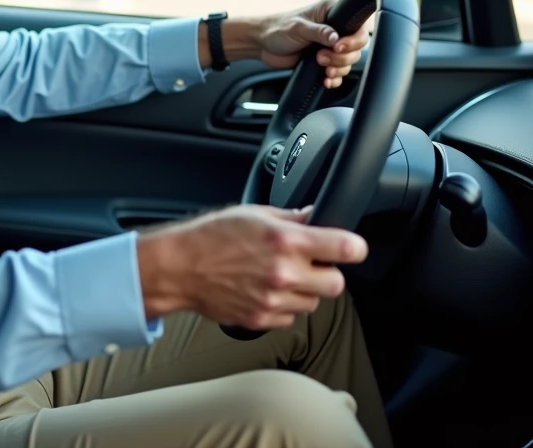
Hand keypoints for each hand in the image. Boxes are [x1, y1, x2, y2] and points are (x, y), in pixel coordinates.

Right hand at [136, 205, 367, 329]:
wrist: (179, 267)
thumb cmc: (210, 236)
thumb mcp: (253, 213)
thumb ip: (291, 217)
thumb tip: (316, 216)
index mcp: (285, 240)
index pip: (346, 248)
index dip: (353, 247)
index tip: (351, 248)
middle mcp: (284, 272)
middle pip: (336, 283)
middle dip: (326, 273)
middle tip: (309, 264)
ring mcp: (274, 300)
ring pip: (314, 303)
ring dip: (304, 291)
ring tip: (279, 276)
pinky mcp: (262, 320)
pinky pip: (291, 318)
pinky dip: (284, 307)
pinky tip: (264, 290)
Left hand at [254, 0, 369, 88]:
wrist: (262, 44)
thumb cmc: (277, 29)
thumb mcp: (298, 28)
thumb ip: (319, 32)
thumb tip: (336, 38)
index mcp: (331, 12)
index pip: (357, 26)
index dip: (353, 40)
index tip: (338, 47)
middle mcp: (335, 28)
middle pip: (356, 47)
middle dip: (342, 57)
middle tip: (321, 57)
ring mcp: (330, 45)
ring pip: (349, 61)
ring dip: (338, 68)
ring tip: (322, 68)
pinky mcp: (324, 60)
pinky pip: (338, 72)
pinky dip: (334, 78)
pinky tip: (326, 80)